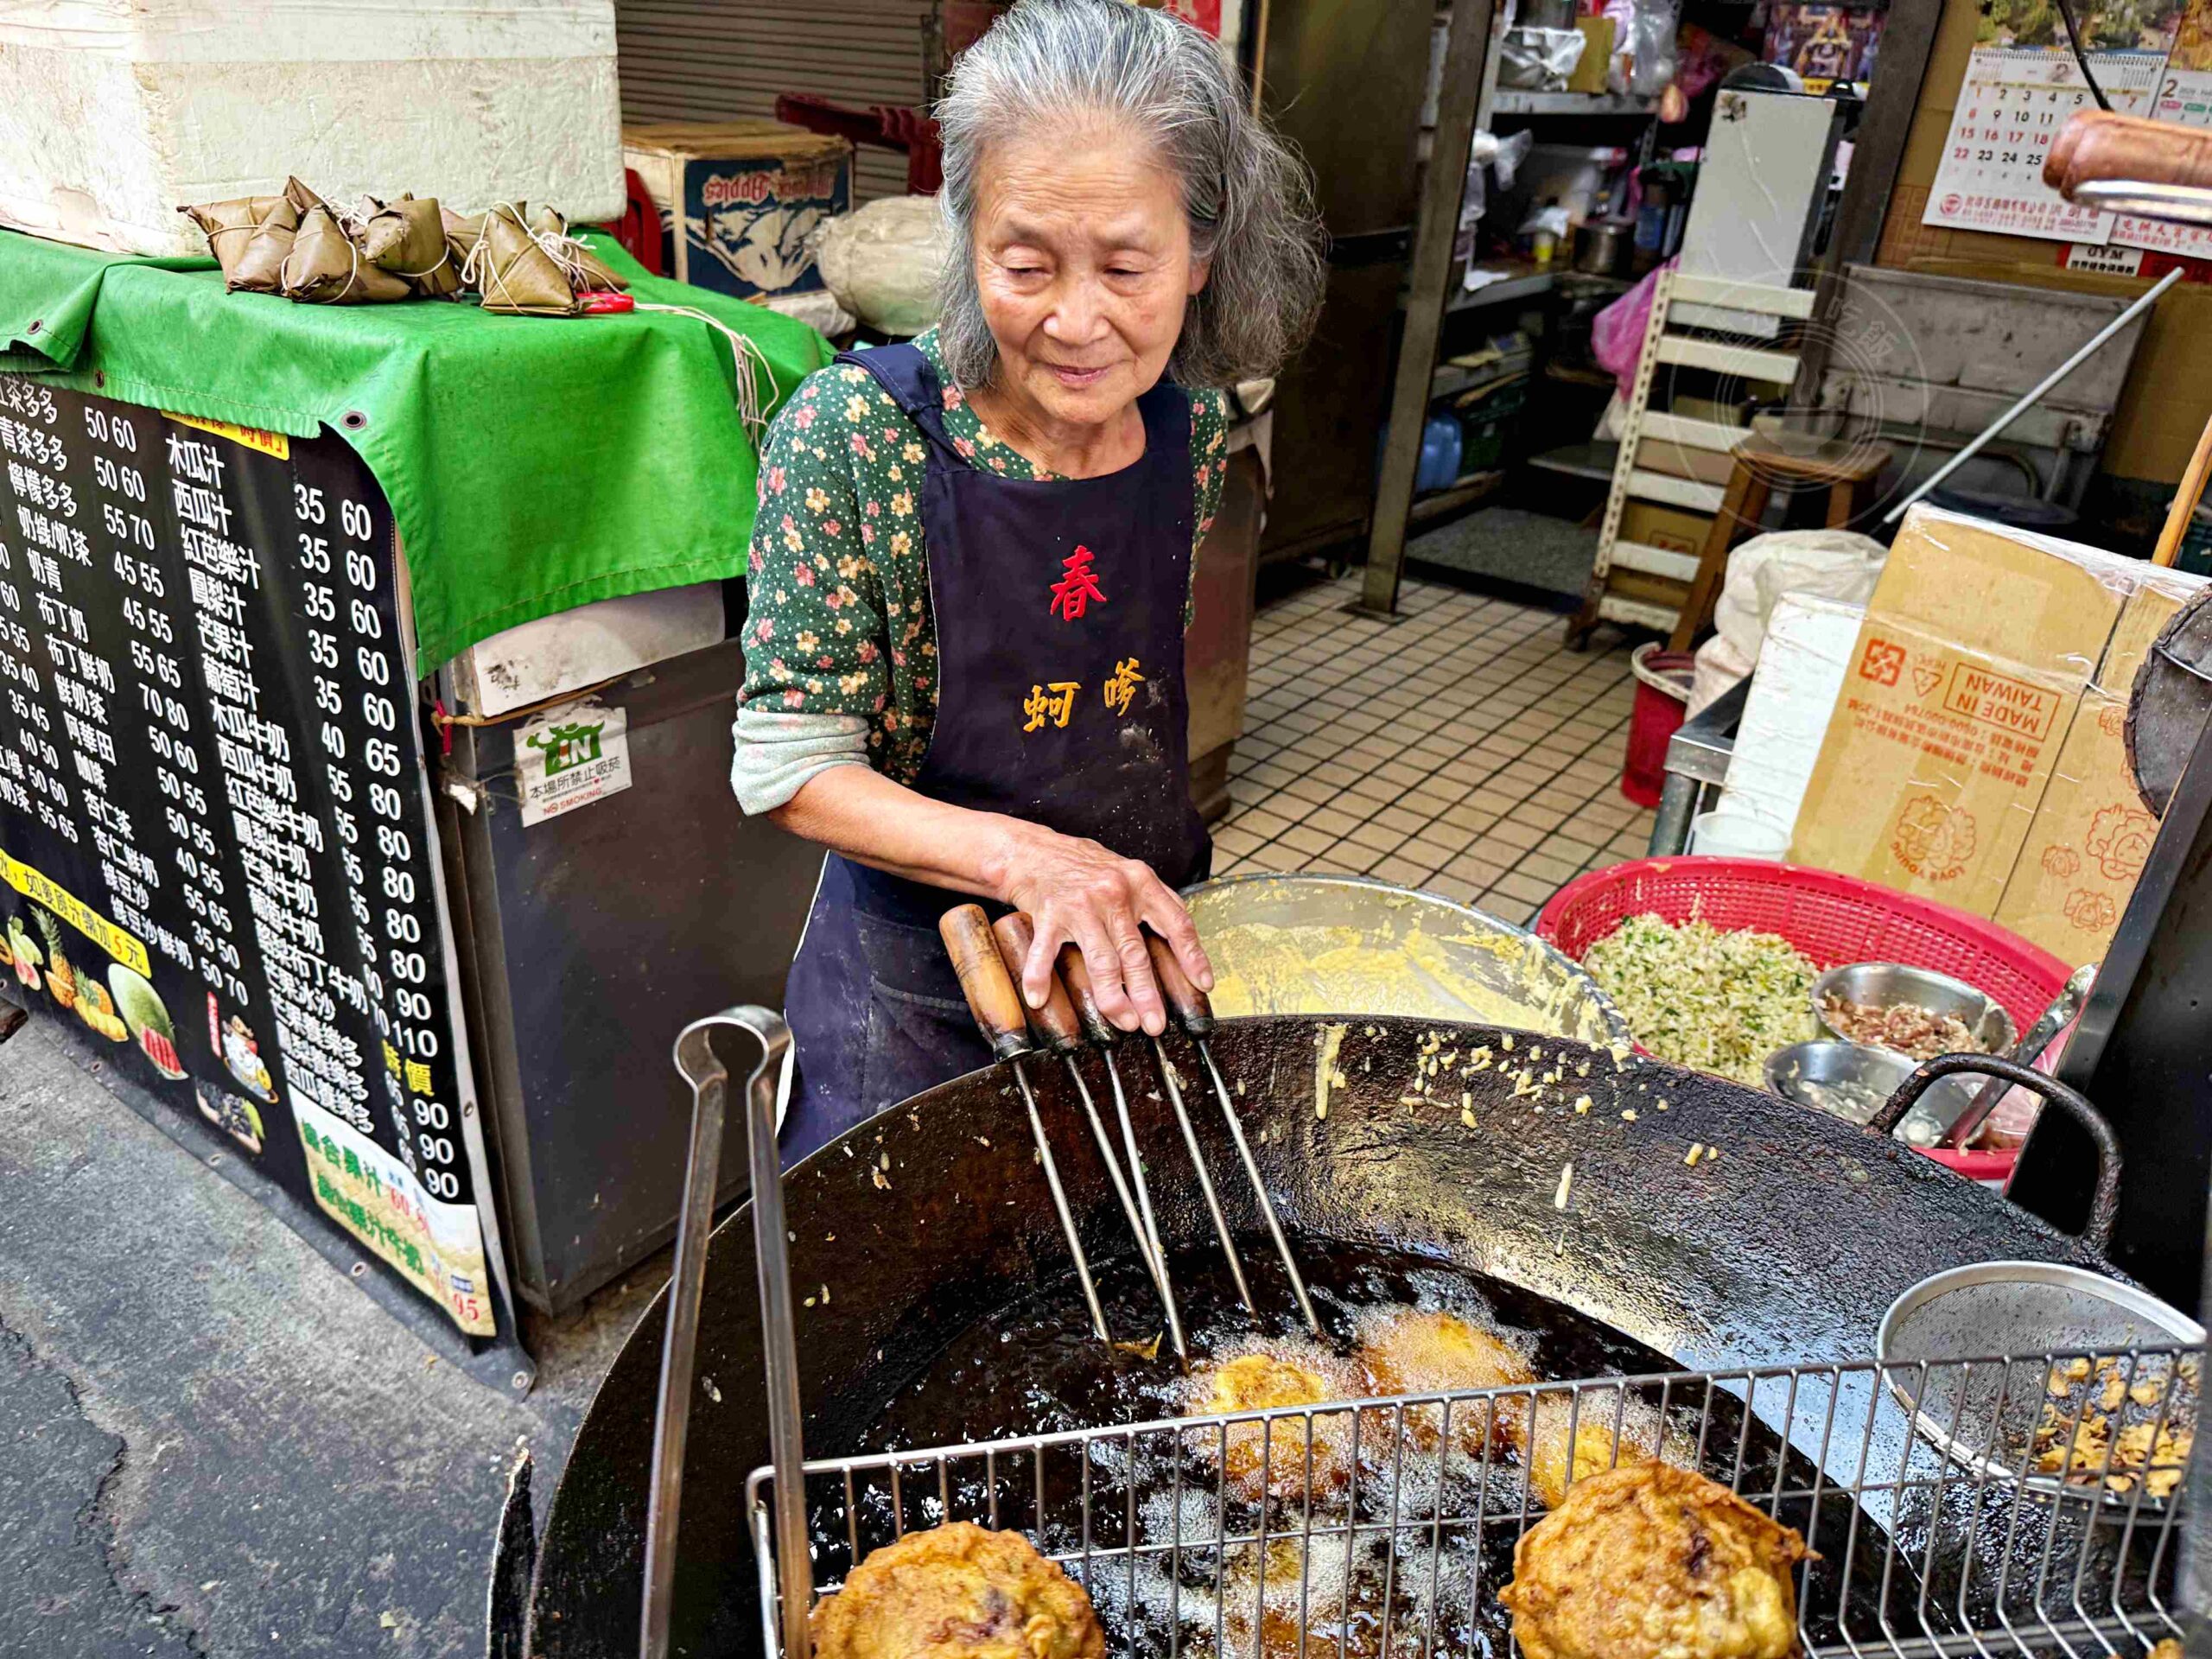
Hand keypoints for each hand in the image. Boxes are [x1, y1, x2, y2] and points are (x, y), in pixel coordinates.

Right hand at [989, 822, 1211, 1035]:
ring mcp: (1081, 905)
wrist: (1036, 851)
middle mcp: (1114, 893)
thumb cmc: (1087, 867)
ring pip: (1102, 960)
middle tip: (1154, 1024)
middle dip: (1147, 994)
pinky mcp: (1049, 913)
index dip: (1192, 956)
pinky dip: (1039, 976)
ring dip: (1112, 997)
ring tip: (1123, 1021)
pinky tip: (1039, 998)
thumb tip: (1186, 941)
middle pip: (1136, 953)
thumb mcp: (1130, 873)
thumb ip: (1158, 901)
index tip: (1203, 984)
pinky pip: (1045, 951)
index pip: (1176, 922)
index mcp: (1141, 883)